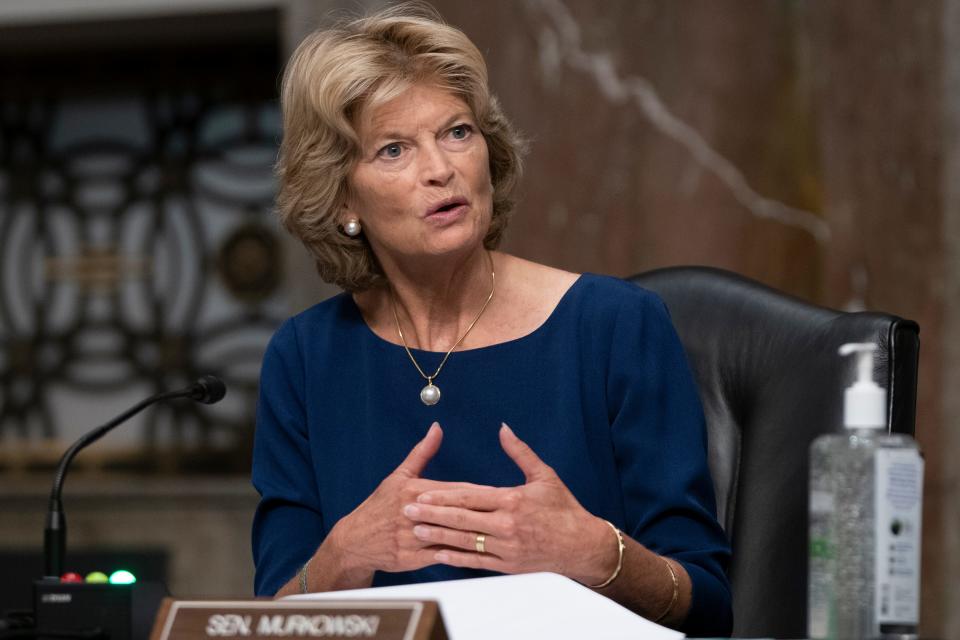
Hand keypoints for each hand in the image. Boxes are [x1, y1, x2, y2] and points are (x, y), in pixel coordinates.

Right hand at [328, 423, 492, 578]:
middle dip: (482, 514)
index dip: (479, 493)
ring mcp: (412, 537)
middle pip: (455, 513)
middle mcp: (413, 512)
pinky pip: (442, 557)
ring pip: (450, 537)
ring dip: (475, 537)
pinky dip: (460, 556)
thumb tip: (437, 428)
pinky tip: (478, 555)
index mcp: (413, 490)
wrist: (355, 540)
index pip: (453, 491)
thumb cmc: (380, 506)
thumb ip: (422, 452)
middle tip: (508, 514)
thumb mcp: (398, 476)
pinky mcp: (411, 558)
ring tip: (499, 535)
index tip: (501, 492)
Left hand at [406, 423, 618, 585]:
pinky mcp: (509, 565)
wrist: (582, 545)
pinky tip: (438, 555)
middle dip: (432, 515)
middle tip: (407, 512)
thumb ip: (520, 452)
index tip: (421, 494)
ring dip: (438, 536)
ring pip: (466, 542)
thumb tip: (503, 428)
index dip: (443, 496)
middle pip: (462, 519)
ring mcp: (507, 548)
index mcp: (512, 500)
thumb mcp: (545, 475)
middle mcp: (507, 525)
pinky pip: (477, 562)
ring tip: (416, 531)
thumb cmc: (564, 509)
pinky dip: (456, 558)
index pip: (470, 497)